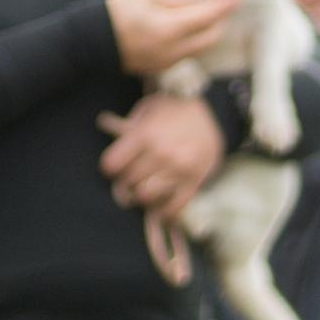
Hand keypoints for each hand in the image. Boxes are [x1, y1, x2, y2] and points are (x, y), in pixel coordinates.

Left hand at [97, 97, 223, 220]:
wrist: (215, 112)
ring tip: (145, 189)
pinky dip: (164, 212)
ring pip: (146, 197)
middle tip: (130, 179)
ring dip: (143, 195)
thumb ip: (128, 125)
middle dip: (125, 182)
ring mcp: (178, 170)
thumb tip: (105, 127)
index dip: (110, 167)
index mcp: (145, 134)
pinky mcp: (194, 182)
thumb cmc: (175, 108)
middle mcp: (160, 154)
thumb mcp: (149, 108)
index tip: (114, 167)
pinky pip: (174, 207)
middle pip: (128, 182)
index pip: (113, 164)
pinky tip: (161, 208)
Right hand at [106, 0, 238, 77]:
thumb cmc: (118, 12)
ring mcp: (169, 62)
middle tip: (219, 9)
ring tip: (202, 17)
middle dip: (219, 24)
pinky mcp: (162, 68)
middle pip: (211, 39)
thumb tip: (199, 4)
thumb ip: (177, 1)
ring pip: (200, 48)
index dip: (222, 8)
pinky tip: (186, 30)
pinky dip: (192, 41)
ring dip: (206, 34)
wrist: (92, 41)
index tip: (235, 0)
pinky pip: (186, 54)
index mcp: (170, 28)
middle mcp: (174, 50)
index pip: (206, 17)